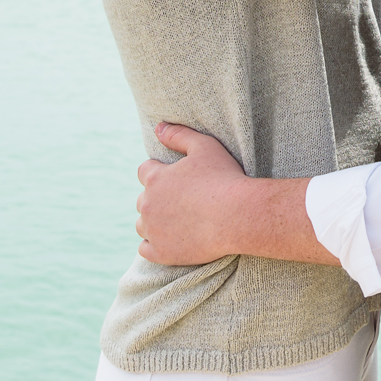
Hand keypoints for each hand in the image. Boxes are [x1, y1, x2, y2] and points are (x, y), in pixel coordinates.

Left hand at [134, 122, 336, 266]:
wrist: (238, 216)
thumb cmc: (224, 178)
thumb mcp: (205, 147)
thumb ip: (178, 135)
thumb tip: (158, 128)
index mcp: (155, 178)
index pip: (144, 171)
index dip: (159, 172)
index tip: (176, 178)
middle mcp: (148, 204)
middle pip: (143, 199)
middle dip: (157, 198)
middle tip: (182, 199)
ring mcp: (153, 231)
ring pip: (142, 225)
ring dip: (153, 221)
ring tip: (177, 220)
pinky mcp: (161, 253)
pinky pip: (145, 249)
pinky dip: (154, 244)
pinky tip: (170, 240)